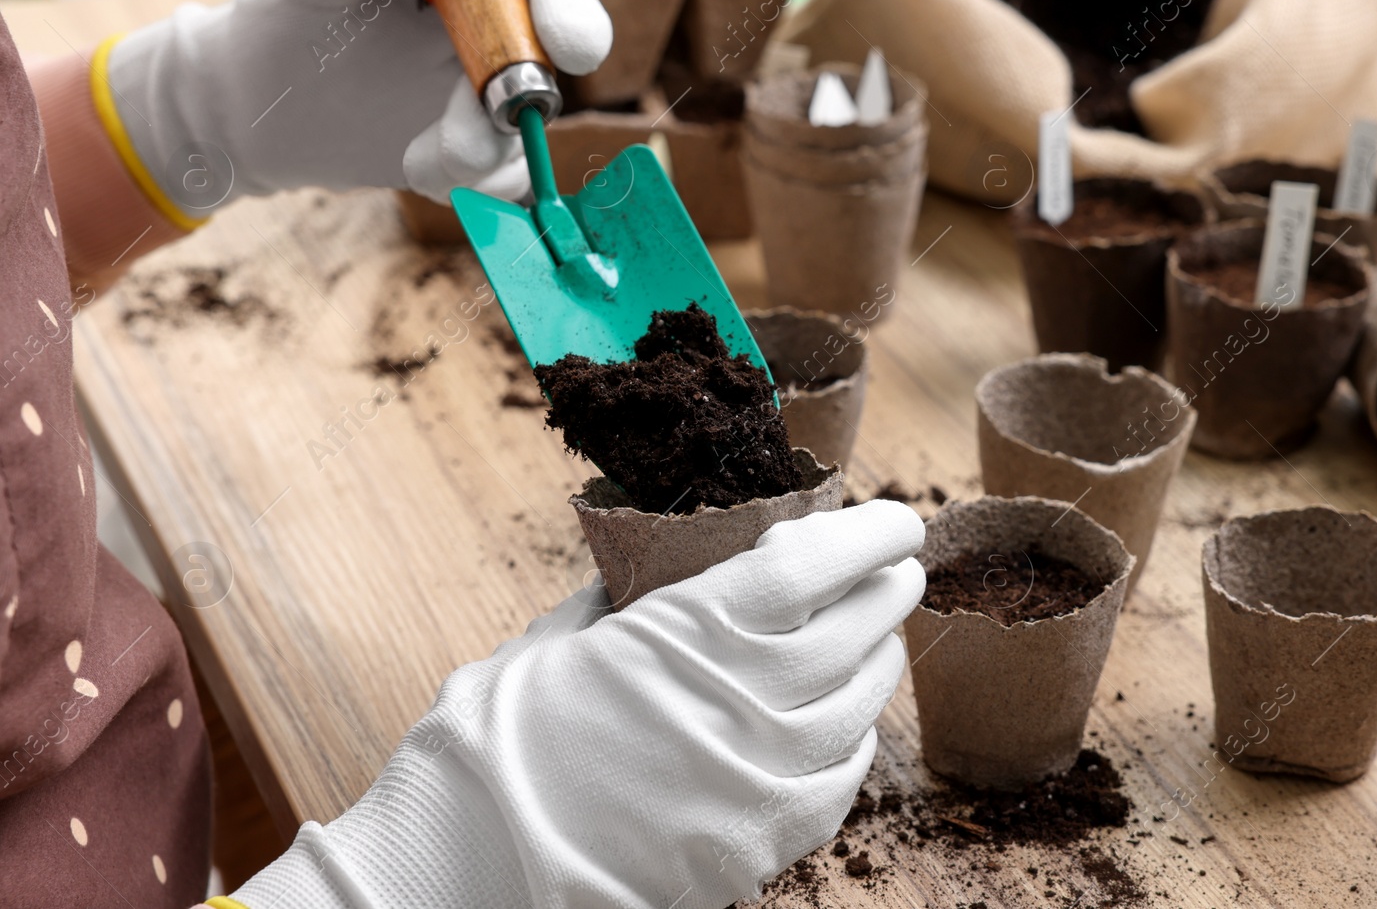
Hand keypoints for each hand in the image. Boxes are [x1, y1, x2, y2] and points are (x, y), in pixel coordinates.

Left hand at [105, 0, 610, 213]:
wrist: (250, 104)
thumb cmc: (289, 14)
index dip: (565, 6)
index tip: (566, 47)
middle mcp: (487, 32)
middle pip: (553, 55)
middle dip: (536, 89)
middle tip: (496, 111)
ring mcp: (480, 98)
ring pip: (525, 127)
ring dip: (484, 146)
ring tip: (426, 152)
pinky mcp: (464, 154)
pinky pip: (498, 178)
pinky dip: (468, 182)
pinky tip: (416, 168)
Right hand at [232, 501, 925, 908]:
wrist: (471, 865)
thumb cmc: (497, 742)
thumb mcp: (550, 643)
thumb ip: (614, 601)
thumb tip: (639, 570)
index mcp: (692, 630)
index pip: (815, 564)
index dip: (869, 536)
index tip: (897, 521)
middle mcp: (746, 695)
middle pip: (857, 626)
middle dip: (886, 590)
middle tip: (896, 572)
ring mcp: (762, 773)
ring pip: (861, 702)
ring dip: (880, 662)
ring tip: (879, 641)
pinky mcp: (763, 842)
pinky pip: (840, 780)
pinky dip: (854, 744)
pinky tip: (849, 727)